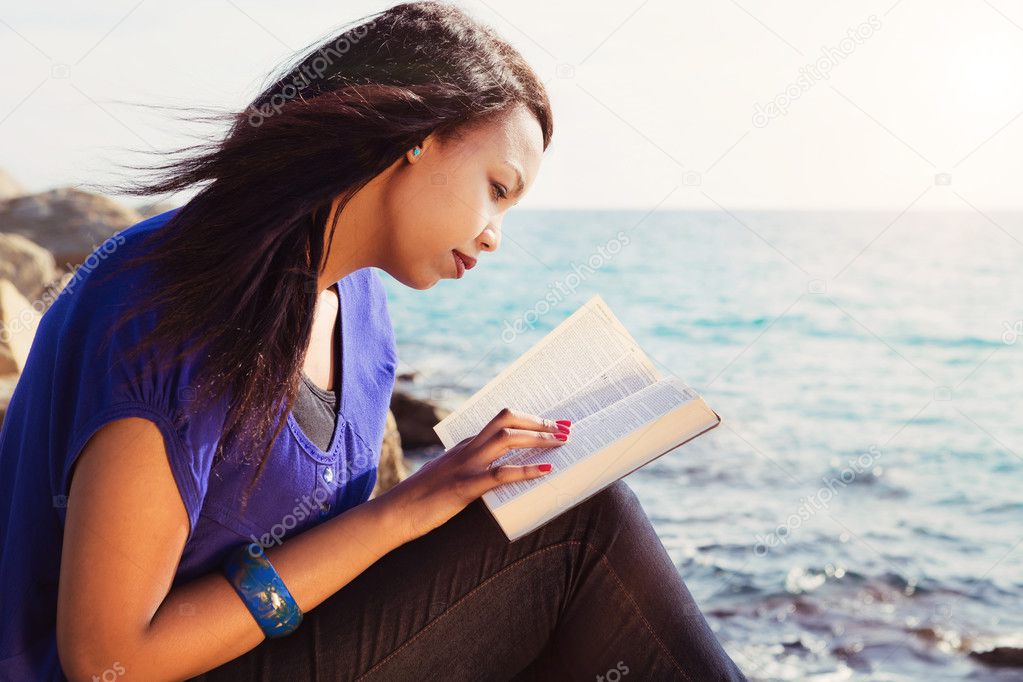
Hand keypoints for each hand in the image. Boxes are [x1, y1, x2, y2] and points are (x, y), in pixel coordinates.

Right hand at [376, 408, 570, 543]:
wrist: (393, 515)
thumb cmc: (421, 500)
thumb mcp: (449, 476)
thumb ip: (470, 469)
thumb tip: (497, 473)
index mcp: (464, 446)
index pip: (501, 421)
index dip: (530, 420)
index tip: (554, 424)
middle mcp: (467, 450)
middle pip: (507, 421)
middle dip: (540, 423)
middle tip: (565, 429)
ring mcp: (465, 466)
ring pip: (507, 439)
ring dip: (538, 439)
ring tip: (562, 443)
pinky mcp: (464, 488)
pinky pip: (499, 474)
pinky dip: (525, 470)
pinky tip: (545, 471)